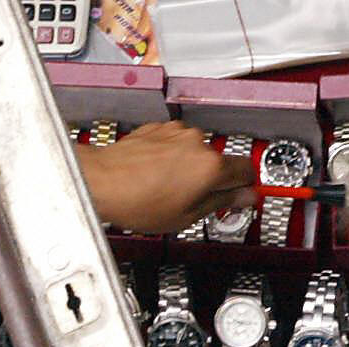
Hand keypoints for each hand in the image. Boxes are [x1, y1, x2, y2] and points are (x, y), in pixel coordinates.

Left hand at [81, 122, 251, 233]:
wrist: (101, 182)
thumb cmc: (136, 201)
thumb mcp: (186, 216)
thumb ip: (221, 203)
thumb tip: (243, 198)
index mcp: (211, 165)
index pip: (248, 170)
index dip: (246, 186)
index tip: (241, 194)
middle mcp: (197, 142)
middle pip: (219, 161)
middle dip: (211, 179)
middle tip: (195, 200)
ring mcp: (177, 132)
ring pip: (195, 152)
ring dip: (189, 168)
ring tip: (168, 189)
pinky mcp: (159, 128)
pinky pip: (174, 144)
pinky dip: (170, 158)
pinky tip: (155, 176)